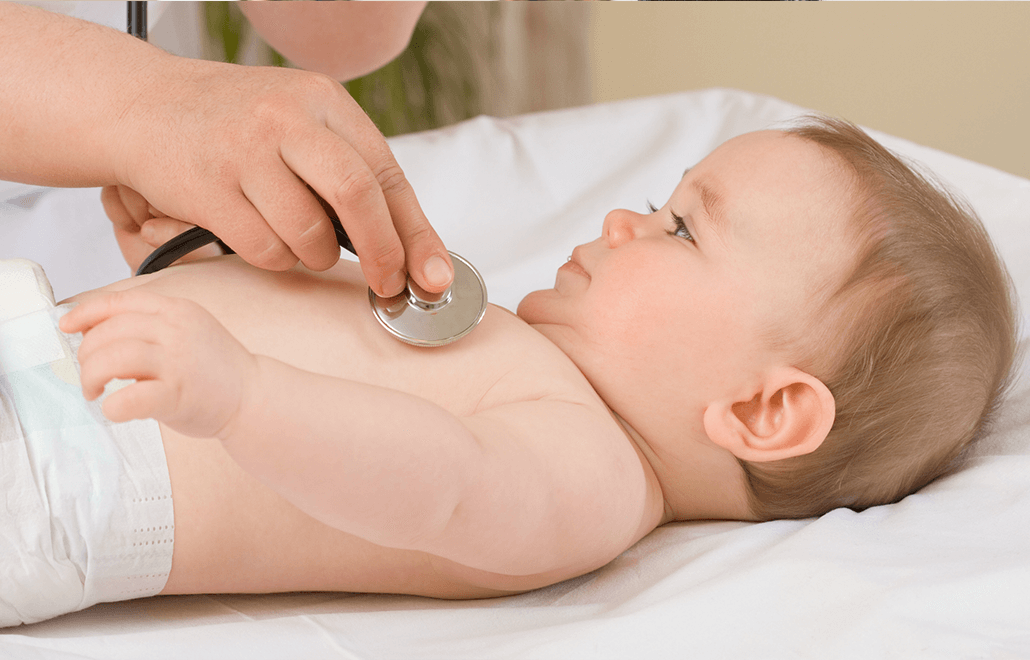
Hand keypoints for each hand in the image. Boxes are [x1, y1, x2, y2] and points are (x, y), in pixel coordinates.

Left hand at [59, 290, 256, 438]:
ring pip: (111, 359)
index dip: (85, 312)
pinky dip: (112, 406)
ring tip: (95, 391)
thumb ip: (149, 324)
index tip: (66, 326)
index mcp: (177, 310)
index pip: (119, 302)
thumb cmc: (214, 368)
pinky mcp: (178, 395)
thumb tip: (92, 325)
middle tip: (90, 374)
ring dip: (91, 377)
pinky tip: (115, 409)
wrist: (254, 396)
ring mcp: (178, 362)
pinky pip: (128, 399)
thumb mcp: (187, 329)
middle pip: (108, 332)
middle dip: (87, 354)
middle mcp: (176, 330)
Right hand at [113, 57, 452, 295]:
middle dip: (384, 254)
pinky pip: (264, 250)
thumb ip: (353, 172)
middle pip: (358, 195)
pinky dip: (274, 258)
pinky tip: (260, 235)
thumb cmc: (236, 124)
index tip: (432, 275)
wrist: (144, 105)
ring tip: (299, 240)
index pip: (386, 174)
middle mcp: (286, 118)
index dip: (416, 233)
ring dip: (316, 256)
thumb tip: (409, 249)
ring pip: (309, 234)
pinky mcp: (207, 187)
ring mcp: (244, 151)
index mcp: (323, 101)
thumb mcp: (302, 124)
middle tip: (388, 285)